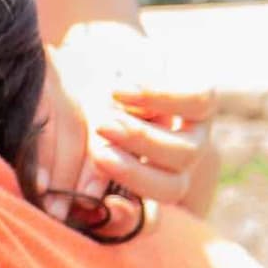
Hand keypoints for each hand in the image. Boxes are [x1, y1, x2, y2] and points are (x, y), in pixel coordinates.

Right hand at [36, 31, 213, 219]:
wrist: (102, 48)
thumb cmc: (82, 94)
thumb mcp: (75, 130)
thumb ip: (75, 166)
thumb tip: (65, 205)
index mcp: (144, 181)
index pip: (148, 219)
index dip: (128, 219)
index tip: (102, 204)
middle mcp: (174, 164)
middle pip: (171, 189)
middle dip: (135, 174)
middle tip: (99, 154)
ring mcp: (194, 133)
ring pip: (186, 154)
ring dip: (143, 138)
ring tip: (105, 119)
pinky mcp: (202, 100)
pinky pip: (195, 104)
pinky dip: (160, 97)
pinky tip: (124, 90)